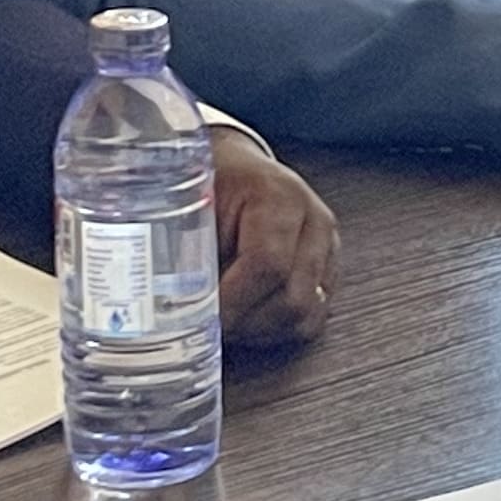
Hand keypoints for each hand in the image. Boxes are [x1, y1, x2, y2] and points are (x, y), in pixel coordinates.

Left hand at [209, 132, 337, 353]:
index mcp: (279, 195)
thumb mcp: (192, 205)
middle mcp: (313, 221)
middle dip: (247, 323)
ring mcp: (328, 247)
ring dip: (262, 331)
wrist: (239, 170)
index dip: (234, 302)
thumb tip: (171, 304)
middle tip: (210, 327)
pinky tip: (250, 319)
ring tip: (229, 322)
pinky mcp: (329, 270)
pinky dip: (278, 329)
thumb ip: (187, 252)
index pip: (267, 263)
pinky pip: (313, 318)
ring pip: (306, 315)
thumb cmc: (213, 182)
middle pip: (294, 298)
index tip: (203, 319)